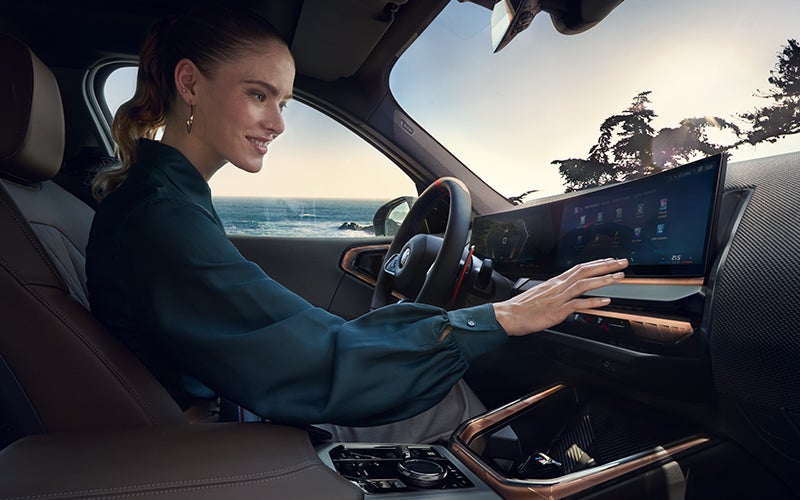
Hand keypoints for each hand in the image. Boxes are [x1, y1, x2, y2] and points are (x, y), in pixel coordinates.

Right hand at [493, 258, 628, 336]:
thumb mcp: (541, 295)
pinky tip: (605, 301)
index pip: (579, 268)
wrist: (508, 315)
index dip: (596, 264)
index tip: (609, 261)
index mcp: (554, 282)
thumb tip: (567, 294)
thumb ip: (556, 293)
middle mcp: (558, 286)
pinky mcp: (557, 311)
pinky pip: (578, 304)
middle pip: (585, 271)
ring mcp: (558, 298)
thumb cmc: (522, 308)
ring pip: (584, 284)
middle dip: (605, 266)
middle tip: (621, 262)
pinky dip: (592, 301)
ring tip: (618, 277)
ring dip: (603, 280)